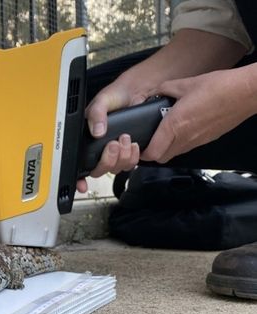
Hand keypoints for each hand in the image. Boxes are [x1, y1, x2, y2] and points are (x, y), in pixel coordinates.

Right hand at [76, 82, 149, 192]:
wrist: (140, 92)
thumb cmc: (118, 94)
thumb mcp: (103, 99)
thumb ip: (95, 113)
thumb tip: (96, 131)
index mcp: (87, 137)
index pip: (79, 163)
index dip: (79, 178)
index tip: (82, 185)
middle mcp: (99, 147)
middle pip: (99, 169)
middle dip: (108, 160)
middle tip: (114, 144)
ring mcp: (115, 151)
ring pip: (116, 168)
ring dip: (122, 157)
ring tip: (126, 139)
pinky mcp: (129, 151)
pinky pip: (130, 164)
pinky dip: (133, 156)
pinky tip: (134, 145)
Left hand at [142, 66, 256, 162]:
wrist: (247, 92)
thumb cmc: (219, 87)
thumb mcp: (185, 83)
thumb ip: (164, 89)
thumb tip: (154, 92)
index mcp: (175, 125)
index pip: (153, 153)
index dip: (142, 153)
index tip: (138, 145)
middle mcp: (186, 137)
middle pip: (162, 158)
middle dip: (152, 153)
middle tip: (148, 140)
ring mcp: (198, 141)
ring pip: (175, 153)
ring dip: (166, 148)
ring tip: (163, 133)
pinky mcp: (208, 139)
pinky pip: (188, 147)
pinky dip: (180, 143)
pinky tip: (182, 128)